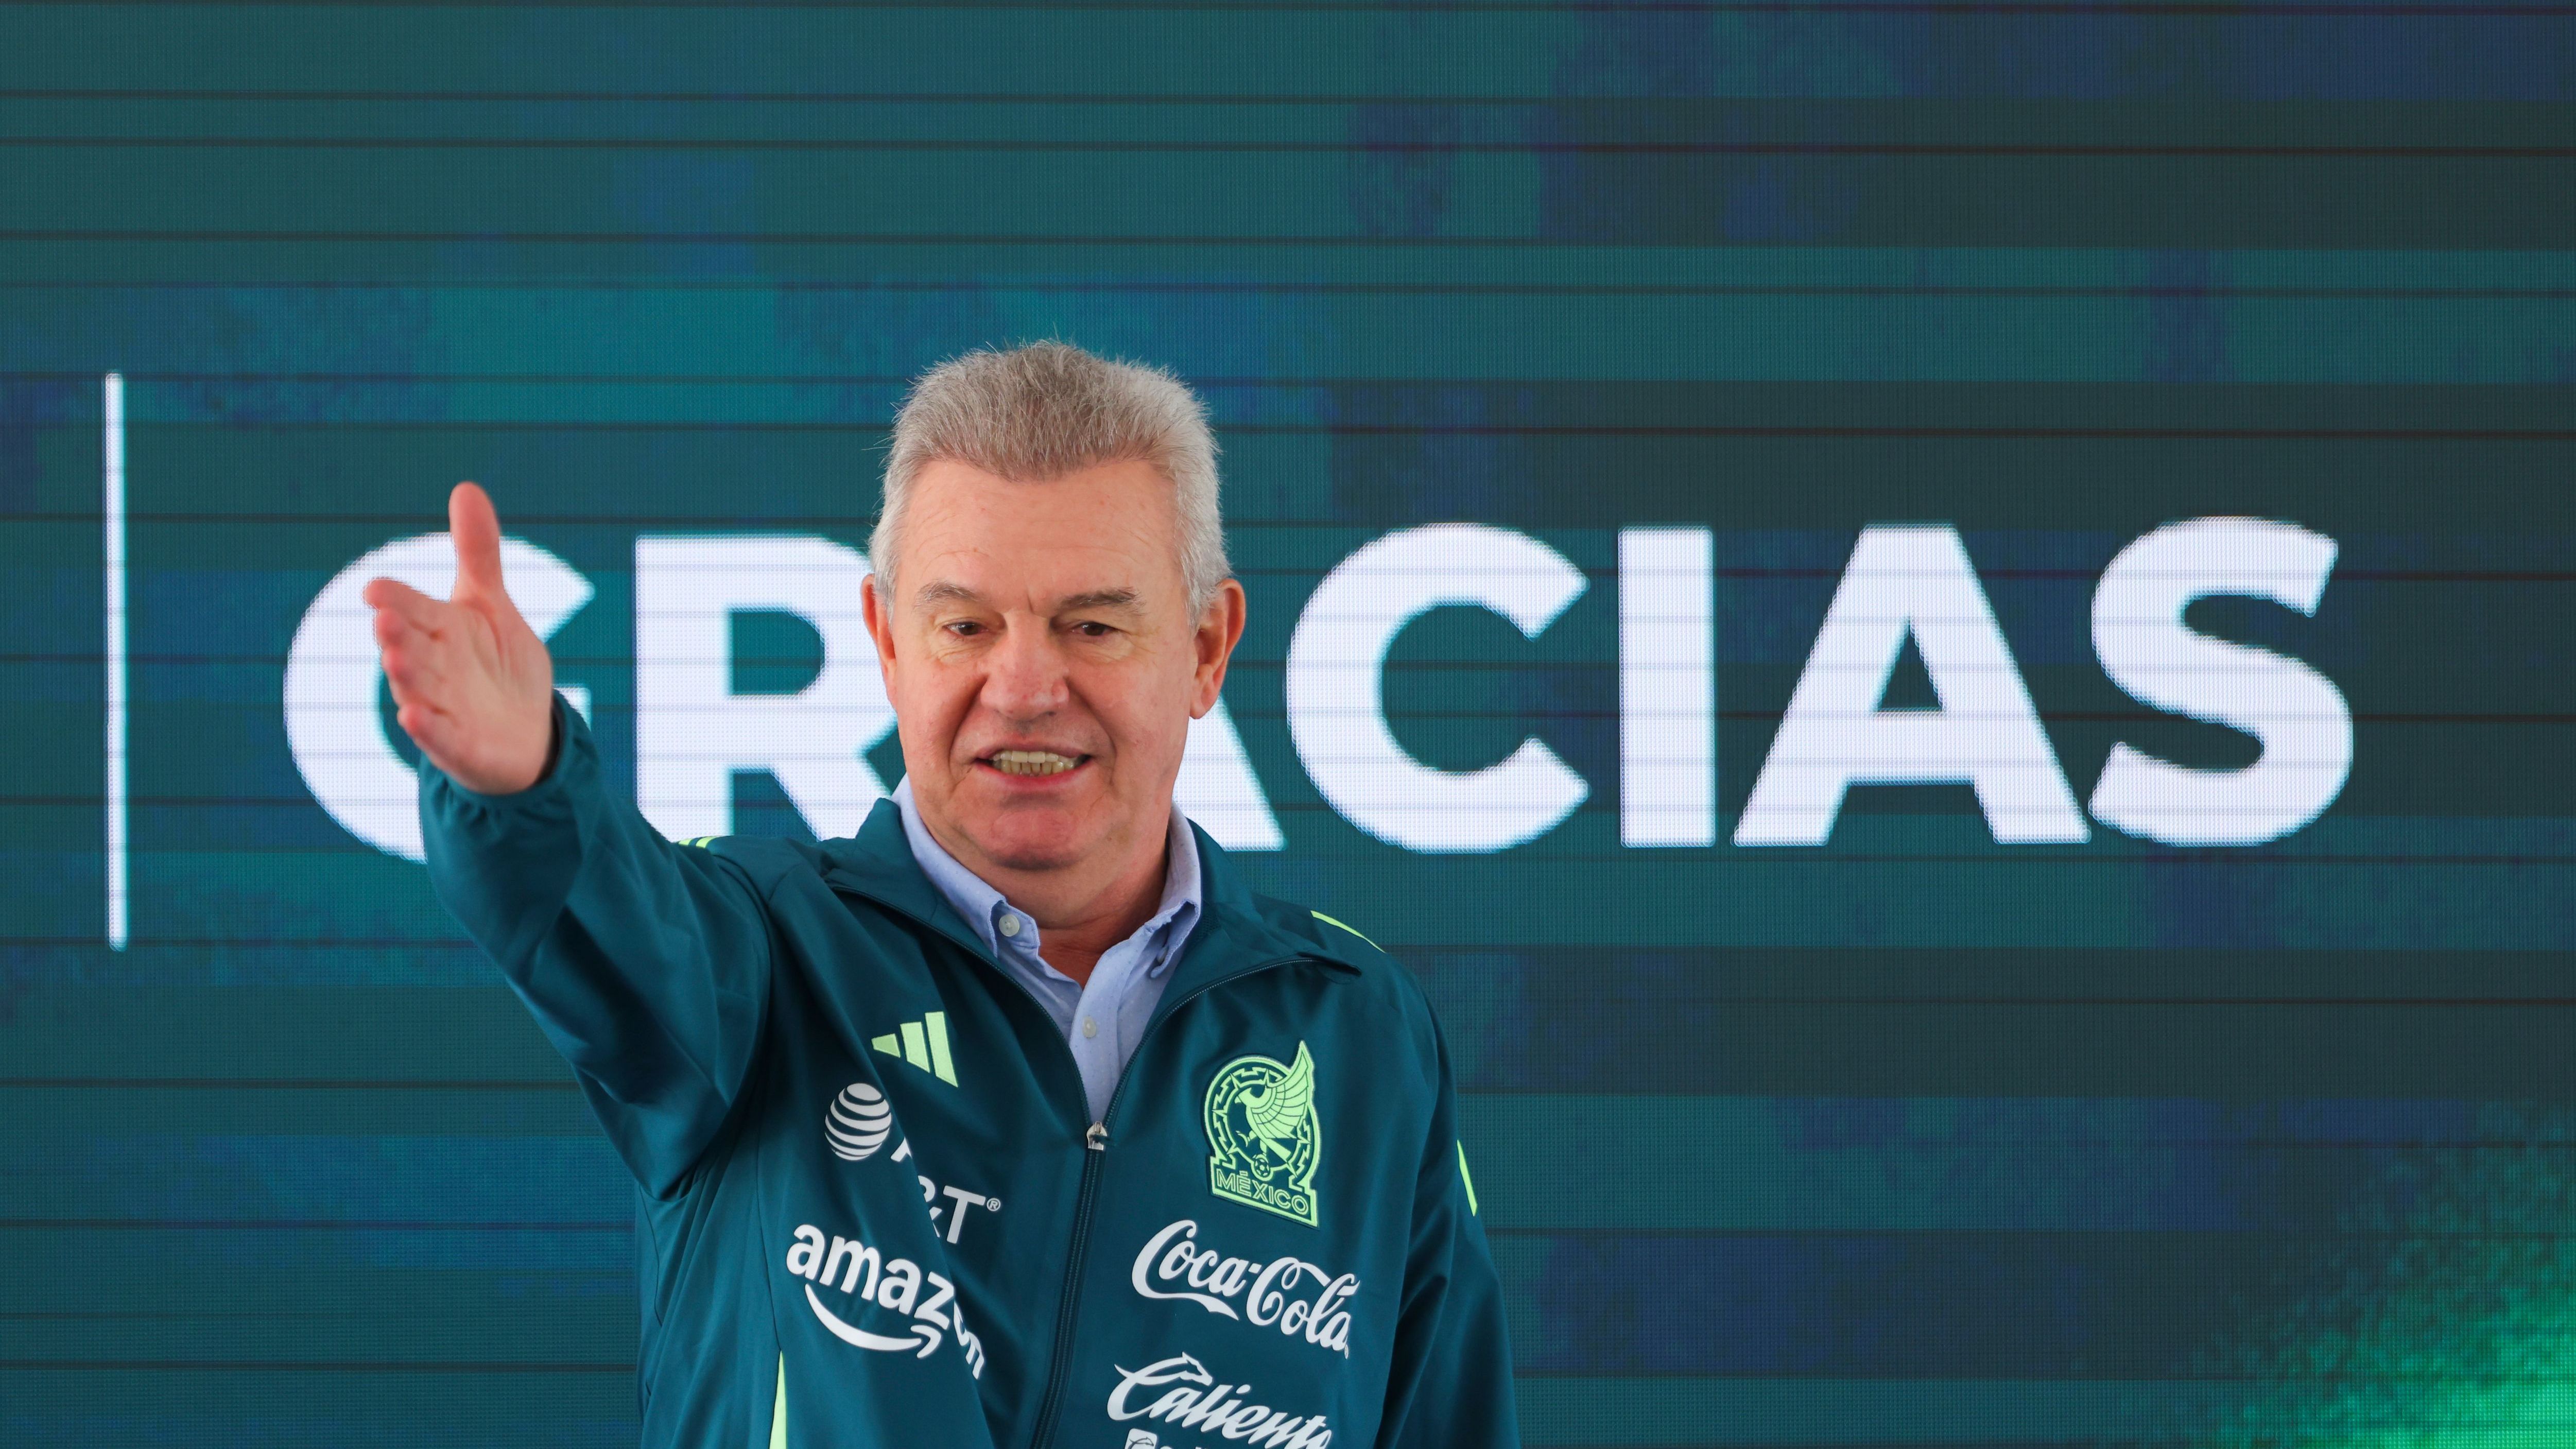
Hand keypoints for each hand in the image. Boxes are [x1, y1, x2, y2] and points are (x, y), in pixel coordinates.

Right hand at [364, 482, 557, 793]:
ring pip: (418, 689)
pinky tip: (412, 717)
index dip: (395, 599)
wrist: (524, 731)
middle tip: (384, 617)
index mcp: (437, 630)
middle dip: (397, 633)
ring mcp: (441, 707)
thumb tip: (466, 486)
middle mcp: (432, 667)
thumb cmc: (495, 663)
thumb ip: (477, 552)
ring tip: (394, 657)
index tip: (375, 589)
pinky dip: (426, 728)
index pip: (412, 608)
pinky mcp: (458, 745)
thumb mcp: (490, 604)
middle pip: (410, 647)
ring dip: (405, 675)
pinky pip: (438, 737)